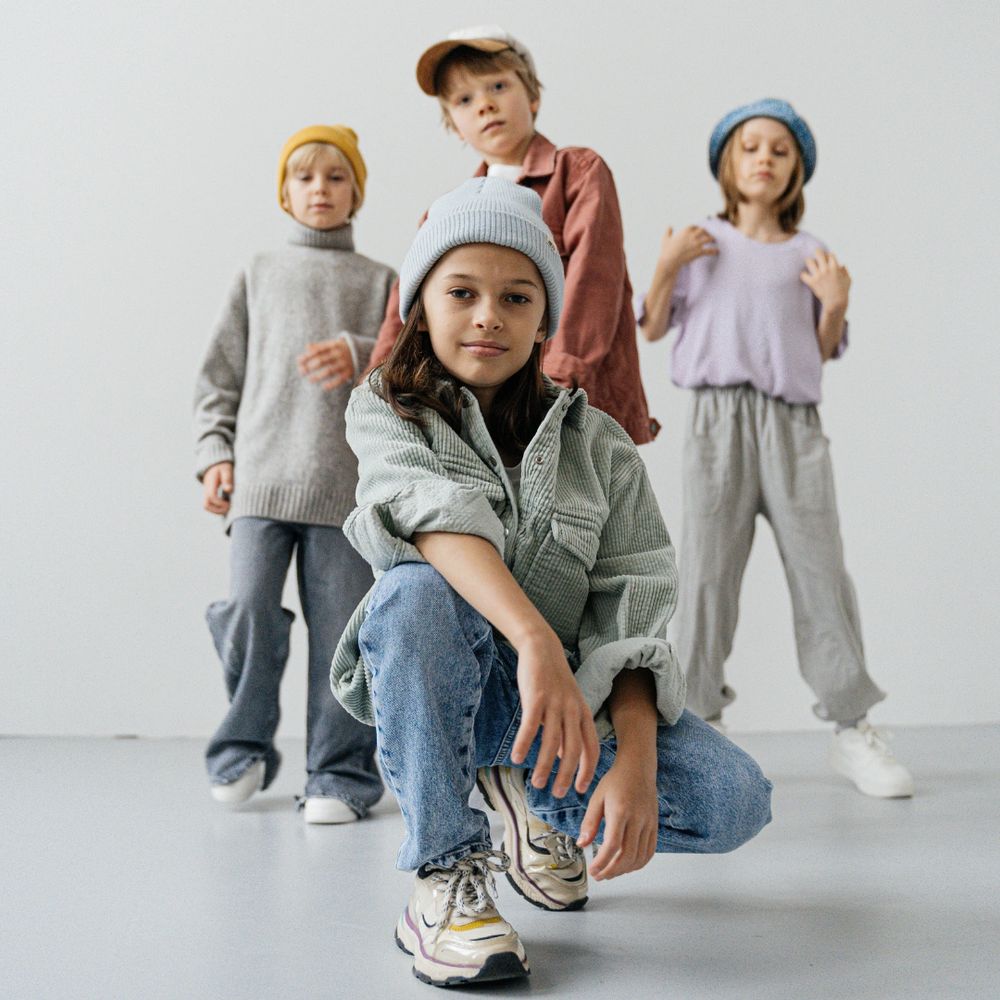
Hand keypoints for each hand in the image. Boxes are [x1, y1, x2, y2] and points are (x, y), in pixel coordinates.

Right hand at [202, 462, 232, 515]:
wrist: (214, 464)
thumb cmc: (223, 467)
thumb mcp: (227, 470)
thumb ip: (228, 479)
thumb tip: (229, 490)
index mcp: (210, 483)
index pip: (212, 497)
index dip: (220, 503)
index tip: (229, 504)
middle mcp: (206, 489)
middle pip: (206, 505)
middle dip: (217, 510)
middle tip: (228, 508)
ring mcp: (206, 493)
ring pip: (207, 506)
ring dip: (217, 510)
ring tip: (228, 508)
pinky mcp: (209, 495)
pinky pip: (210, 504)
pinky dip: (217, 508)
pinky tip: (227, 505)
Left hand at [297, 338, 354, 389]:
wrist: (363, 351)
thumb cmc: (342, 348)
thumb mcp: (333, 344)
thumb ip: (320, 346)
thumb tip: (307, 347)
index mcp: (334, 345)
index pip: (318, 351)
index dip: (307, 356)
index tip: (298, 361)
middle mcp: (339, 354)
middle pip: (322, 360)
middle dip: (310, 366)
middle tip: (301, 372)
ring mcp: (345, 363)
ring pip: (330, 370)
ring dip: (319, 376)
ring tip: (310, 380)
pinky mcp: (350, 372)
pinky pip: (340, 379)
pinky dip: (332, 384)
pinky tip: (324, 387)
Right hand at [511, 631, 599, 797]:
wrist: (542, 649)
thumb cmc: (554, 681)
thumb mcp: (568, 705)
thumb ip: (568, 731)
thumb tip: (565, 759)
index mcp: (583, 714)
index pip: (591, 748)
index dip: (587, 770)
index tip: (581, 789)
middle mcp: (573, 711)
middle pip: (573, 750)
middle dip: (566, 775)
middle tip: (557, 794)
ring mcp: (555, 704)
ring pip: (552, 743)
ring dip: (545, 766)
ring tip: (538, 783)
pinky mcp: (537, 698)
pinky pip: (530, 727)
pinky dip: (524, 744)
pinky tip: (517, 758)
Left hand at [576, 756, 657, 879]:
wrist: (638, 768)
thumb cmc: (616, 781)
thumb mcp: (597, 798)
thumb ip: (589, 822)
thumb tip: (582, 844)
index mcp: (620, 811)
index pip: (613, 845)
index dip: (602, 862)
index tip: (593, 870)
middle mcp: (637, 819)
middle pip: (627, 856)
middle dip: (611, 871)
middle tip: (599, 875)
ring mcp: (649, 824)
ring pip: (639, 857)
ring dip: (624, 870)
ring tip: (610, 872)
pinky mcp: (654, 826)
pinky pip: (649, 852)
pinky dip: (638, 864)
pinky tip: (626, 865)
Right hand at [658, 225, 717, 274]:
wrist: (669, 261)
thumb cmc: (666, 250)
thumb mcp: (665, 239)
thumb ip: (668, 231)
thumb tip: (669, 226)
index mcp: (685, 231)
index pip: (695, 225)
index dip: (699, 226)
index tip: (701, 228)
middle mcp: (692, 236)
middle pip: (704, 230)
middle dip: (708, 231)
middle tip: (710, 233)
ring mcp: (696, 244)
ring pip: (709, 238)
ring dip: (713, 239)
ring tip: (716, 240)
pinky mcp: (699, 252)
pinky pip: (709, 250)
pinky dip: (714, 251)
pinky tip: (717, 251)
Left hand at [800, 250, 850, 309]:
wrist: (836, 302)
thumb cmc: (843, 292)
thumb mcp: (848, 280)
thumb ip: (845, 271)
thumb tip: (842, 265)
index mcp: (835, 267)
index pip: (829, 254)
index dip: (827, 256)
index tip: (826, 260)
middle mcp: (826, 269)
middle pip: (818, 253)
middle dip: (816, 253)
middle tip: (815, 257)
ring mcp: (819, 275)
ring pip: (809, 261)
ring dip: (809, 262)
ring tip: (809, 265)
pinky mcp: (812, 282)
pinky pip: (803, 275)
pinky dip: (803, 275)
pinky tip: (805, 277)